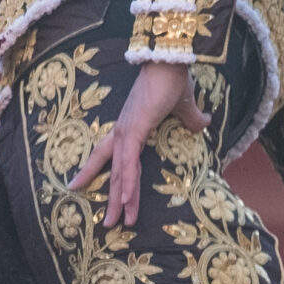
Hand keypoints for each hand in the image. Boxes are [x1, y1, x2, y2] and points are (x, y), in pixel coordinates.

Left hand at [69, 61, 208, 228]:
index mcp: (130, 128)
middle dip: (111, 198)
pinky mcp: (133, 130)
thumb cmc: (173, 79)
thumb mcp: (185, 107)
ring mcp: (126, 131)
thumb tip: (204, 123)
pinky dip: (126, 182)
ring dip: (119, 199)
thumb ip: (192, 119)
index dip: (96, 171)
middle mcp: (122, 131)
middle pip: (113, 171)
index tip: (79, 186)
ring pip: (120, 173)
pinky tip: (125, 200)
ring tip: (115, 223)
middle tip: (108, 223)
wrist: (170, 60)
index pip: (112, 157)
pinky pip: (128, 163)